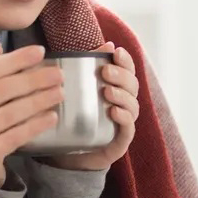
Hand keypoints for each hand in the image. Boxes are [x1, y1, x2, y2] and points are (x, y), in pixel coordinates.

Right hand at [0, 43, 64, 187]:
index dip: (17, 59)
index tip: (41, 51)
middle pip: (2, 90)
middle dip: (33, 80)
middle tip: (59, 75)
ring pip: (10, 113)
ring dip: (38, 101)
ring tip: (60, 94)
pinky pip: (13, 137)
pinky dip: (34, 126)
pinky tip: (52, 118)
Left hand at [43, 42, 139, 171]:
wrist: (64, 154)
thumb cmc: (71, 117)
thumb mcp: (74, 90)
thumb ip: (86, 66)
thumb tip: (106, 43)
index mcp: (116, 89)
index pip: (128, 71)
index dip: (126, 61)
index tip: (116, 52)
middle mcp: (124, 104)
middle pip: (132, 86)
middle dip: (121, 76)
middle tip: (105, 72)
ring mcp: (124, 123)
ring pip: (133, 105)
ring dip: (122, 96)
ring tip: (107, 91)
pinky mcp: (120, 141)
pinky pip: (128, 128)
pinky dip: (123, 118)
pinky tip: (113, 112)